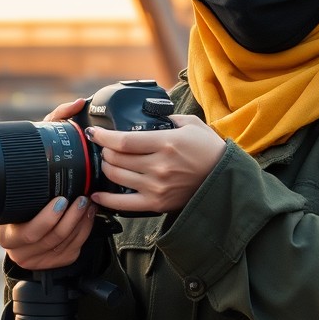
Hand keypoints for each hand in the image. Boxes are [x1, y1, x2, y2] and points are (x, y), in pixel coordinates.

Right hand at [0, 98, 97, 270]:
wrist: (33, 216)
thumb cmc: (33, 183)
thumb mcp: (38, 155)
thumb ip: (55, 125)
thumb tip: (77, 104)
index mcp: (6, 228)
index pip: (26, 231)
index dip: (46, 218)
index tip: (61, 200)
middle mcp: (17, 247)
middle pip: (50, 238)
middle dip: (70, 218)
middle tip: (82, 199)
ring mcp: (36, 258)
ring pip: (64, 245)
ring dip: (81, 224)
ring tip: (89, 204)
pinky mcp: (54, 263)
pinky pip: (73, 251)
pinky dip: (85, 234)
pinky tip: (89, 218)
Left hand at [85, 114, 225, 213]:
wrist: (224, 179)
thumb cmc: (209, 149)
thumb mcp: (191, 124)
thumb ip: (168, 118)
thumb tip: (149, 115)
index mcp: (165, 143)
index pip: (123, 140)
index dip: (103, 136)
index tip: (94, 132)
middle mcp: (159, 166)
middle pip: (116, 158)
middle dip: (105, 151)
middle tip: (105, 147)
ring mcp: (156, 187)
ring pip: (116, 177)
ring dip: (107, 168)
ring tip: (109, 162)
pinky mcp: (157, 204)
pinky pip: (123, 204)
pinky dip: (106, 200)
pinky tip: (97, 195)